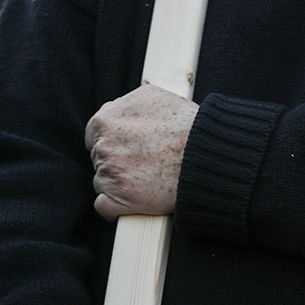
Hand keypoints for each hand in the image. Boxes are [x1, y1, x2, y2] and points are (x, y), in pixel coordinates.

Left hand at [86, 82, 198, 219]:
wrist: (208, 155)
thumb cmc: (187, 125)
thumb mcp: (151, 97)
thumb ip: (125, 105)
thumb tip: (115, 110)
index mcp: (104, 121)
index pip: (95, 136)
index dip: (114, 142)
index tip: (130, 148)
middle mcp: (103, 147)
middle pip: (99, 158)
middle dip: (118, 161)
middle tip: (145, 163)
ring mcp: (110, 174)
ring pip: (104, 181)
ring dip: (120, 182)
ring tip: (149, 179)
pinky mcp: (119, 199)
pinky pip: (105, 207)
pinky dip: (117, 207)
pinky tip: (134, 201)